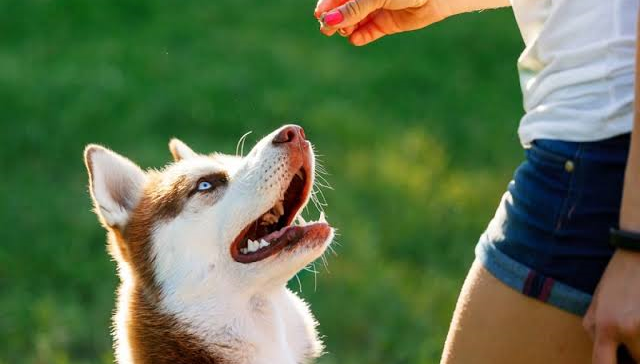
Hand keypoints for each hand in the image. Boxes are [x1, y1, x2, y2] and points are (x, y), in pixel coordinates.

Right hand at [314, 0, 449, 45]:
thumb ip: (352, 8)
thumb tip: (328, 20)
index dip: (328, 5)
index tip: (320, 15)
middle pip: (344, 10)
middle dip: (335, 19)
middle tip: (326, 30)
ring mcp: (378, 9)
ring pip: (355, 22)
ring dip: (347, 28)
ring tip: (345, 33)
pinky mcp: (387, 23)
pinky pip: (369, 32)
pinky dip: (361, 37)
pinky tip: (355, 39)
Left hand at [583, 249, 639, 362]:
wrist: (638, 254)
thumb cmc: (617, 279)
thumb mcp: (596, 304)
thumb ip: (596, 332)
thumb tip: (604, 357)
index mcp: (606, 326)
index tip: (612, 362)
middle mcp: (629, 328)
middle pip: (636, 359)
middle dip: (634, 354)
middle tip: (629, 329)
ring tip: (634, 321)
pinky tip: (639, 313)